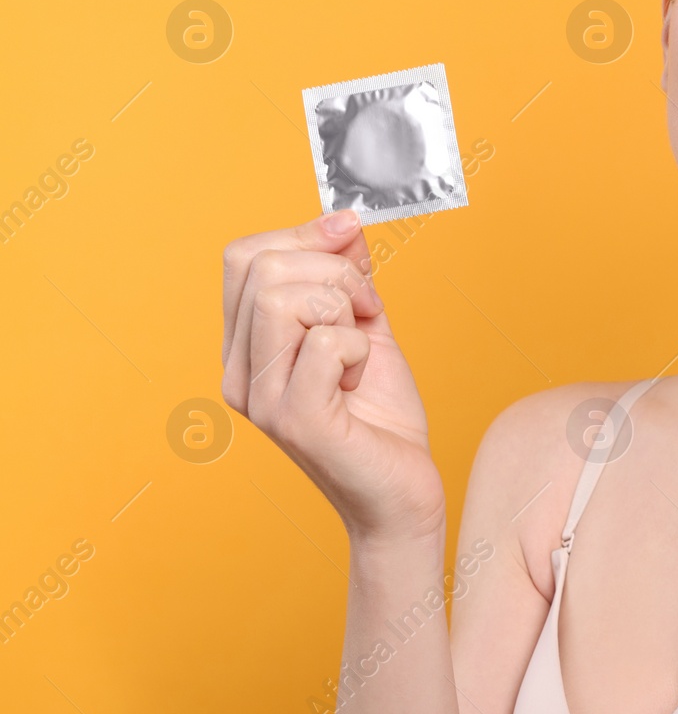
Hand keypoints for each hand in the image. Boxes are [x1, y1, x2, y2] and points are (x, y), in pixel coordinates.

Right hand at [221, 210, 445, 544]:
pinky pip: (325, 342)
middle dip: (334, 271)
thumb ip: (349, 275)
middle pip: (262, 266)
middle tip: (366, 310)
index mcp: (245, 346)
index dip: (304, 236)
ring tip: (362, 345)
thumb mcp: (366, 327)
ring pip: (283, 296)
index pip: (243, 256)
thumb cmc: (380, 415)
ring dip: (343, 305)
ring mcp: (261, 398)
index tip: (354, 253)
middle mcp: (239, 372)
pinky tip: (360, 379)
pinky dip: (360, 346)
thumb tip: (342, 221)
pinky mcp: (295, 419)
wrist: (402, 492)